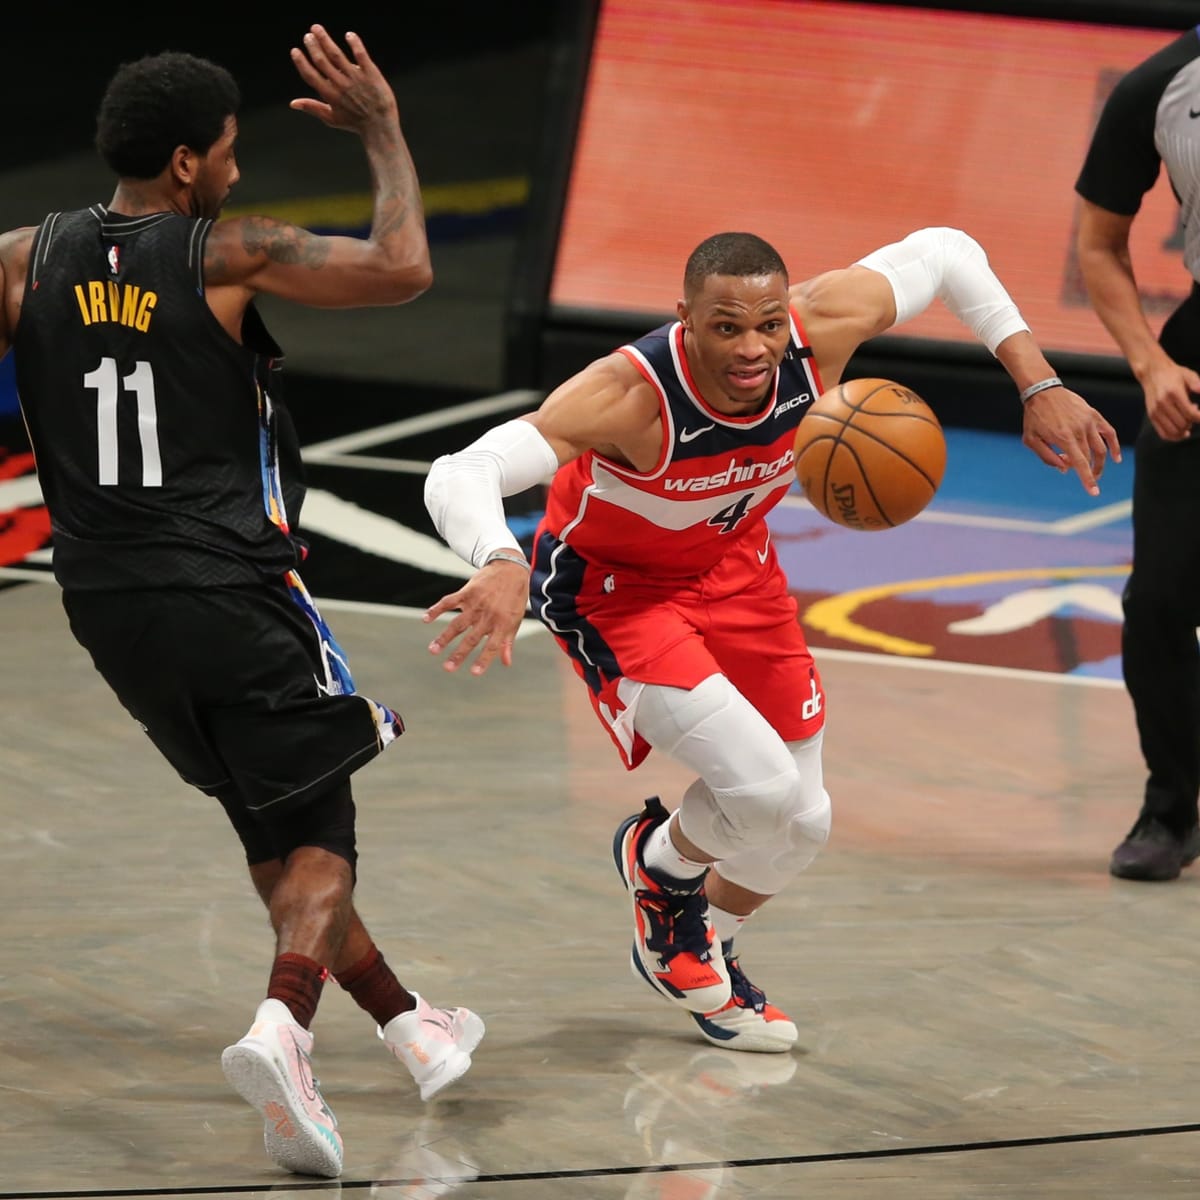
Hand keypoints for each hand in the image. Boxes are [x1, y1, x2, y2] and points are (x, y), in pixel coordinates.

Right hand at [288, 25, 398, 133]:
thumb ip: (312, 108)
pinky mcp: (371, 74)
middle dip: (312, 47)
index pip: (310, 76)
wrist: (380, 126)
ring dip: (325, 40)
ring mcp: (356, 78)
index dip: (301, 62)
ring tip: (316, 28)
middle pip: (321, 61)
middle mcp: (341, 85)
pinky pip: (361, 55)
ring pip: (337, 55)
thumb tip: (293, 103)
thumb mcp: (332, 118)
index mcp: (330, 95)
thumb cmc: (355, 123)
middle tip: (308, 35)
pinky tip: (349, 35)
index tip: (295, 50)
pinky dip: (354, 43)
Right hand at [424, 560, 531, 675]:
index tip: (473, 673)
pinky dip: (436, 609)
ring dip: (444, 638)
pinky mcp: (466, 592)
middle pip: (471, 638)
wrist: (510, 568)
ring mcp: (476, 604)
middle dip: (458, 654)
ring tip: (432, 650)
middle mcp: (488, 615)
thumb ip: (508, 641)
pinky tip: (425, 618)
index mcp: (503, 623)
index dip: (484, 660)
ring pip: (457, 624)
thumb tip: (506, 663)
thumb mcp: (516, 619)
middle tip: (447, 668)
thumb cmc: (515, 597)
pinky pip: (449, 602)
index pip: (492, 646)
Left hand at [1021, 386, 1121, 495]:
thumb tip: (1064, 469)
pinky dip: (1113, 445)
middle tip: (1076, 471)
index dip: (1088, 480)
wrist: (1043, 390)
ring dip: (1099, 463)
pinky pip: (1109, 432)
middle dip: (1084, 470)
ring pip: (1100, 448)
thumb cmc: (1034, 417)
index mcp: (1063, 438)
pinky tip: (1115, 458)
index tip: (1094, 493)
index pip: (1080, 463)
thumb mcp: (1031, 440)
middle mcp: (1079, 430)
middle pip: (1089, 458)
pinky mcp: (1094, 415)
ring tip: (1095, 471)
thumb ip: (1047, 457)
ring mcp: (1089, 422)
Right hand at [1141, 359, 1199, 441]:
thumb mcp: (1188, 375)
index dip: (1199, 418)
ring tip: (1188, 421)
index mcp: (1174, 393)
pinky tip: (1183, 432)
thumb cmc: (1174, 374)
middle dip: (1192, 422)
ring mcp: (1155, 411)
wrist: (1152, 373)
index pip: (1190, 413)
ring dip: (1184, 430)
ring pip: (1174, 431)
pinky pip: (1163, 433)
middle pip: (1183, 424)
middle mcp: (1163, 403)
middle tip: (1194, 413)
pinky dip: (1175, 437)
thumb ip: (1197, 384)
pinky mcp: (1152, 416)